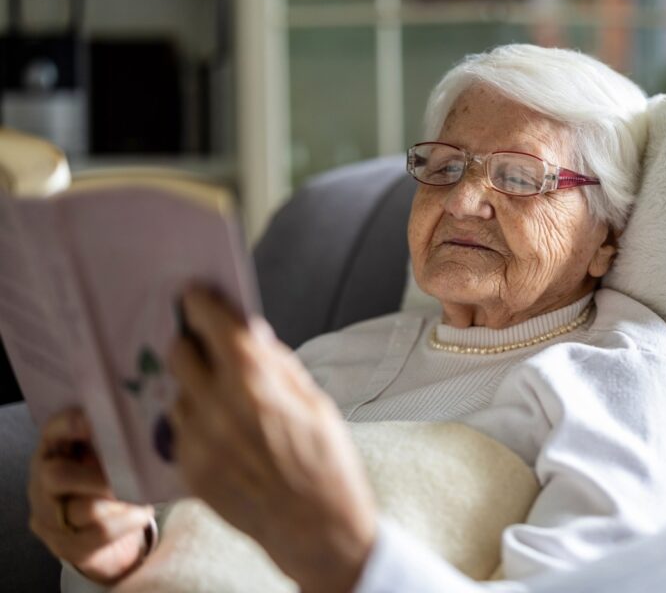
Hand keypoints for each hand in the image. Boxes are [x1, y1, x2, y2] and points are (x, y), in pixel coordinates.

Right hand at [27, 408, 154, 585]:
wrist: (104, 537)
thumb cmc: (106, 483)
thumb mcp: (106, 457)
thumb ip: (113, 440)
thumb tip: (143, 425)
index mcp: (52, 452)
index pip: (50, 432)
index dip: (68, 424)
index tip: (92, 421)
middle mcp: (41, 484)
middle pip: (58, 476)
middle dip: (102, 475)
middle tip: (134, 473)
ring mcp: (48, 518)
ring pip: (88, 508)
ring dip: (125, 500)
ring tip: (145, 494)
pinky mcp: (65, 545)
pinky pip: (101, 533)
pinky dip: (129, 521)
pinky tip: (141, 513)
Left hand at [168, 286, 377, 592]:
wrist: (318, 528)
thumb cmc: (328, 463)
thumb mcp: (315, 402)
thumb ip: (278, 364)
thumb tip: (252, 333)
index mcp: (256, 382)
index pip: (212, 324)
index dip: (199, 304)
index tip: (194, 296)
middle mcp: (218, 407)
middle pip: (179, 354)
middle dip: (192, 344)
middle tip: (207, 346)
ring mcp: (199, 442)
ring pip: (178, 393)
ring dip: (195, 388)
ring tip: (225, 402)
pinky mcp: (189, 470)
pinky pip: (180, 431)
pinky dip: (196, 424)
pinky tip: (224, 434)